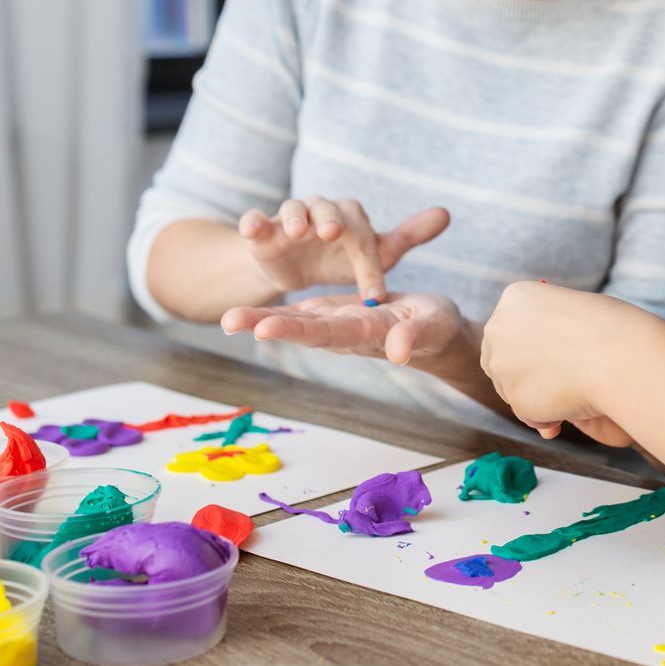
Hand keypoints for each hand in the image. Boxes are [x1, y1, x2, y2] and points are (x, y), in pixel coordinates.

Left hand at [221, 291, 464, 364]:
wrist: (434, 332)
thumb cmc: (438, 328)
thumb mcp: (433, 326)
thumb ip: (415, 336)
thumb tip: (399, 352)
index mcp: (367, 332)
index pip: (327, 332)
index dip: (297, 329)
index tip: (265, 327)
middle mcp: (344, 332)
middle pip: (301, 328)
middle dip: (265, 324)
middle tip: (229, 320)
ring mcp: (336, 326)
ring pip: (295, 322)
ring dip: (260, 321)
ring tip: (225, 319)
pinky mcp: (334, 317)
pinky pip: (300, 314)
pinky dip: (274, 313)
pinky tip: (247, 316)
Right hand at [239, 199, 448, 301]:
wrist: (299, 267)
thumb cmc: (343, 258)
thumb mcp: (376, 253)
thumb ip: (407, 235)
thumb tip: (446, 212)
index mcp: (351, 219)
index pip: (363, 238)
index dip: (369, 265)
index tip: (373, 294)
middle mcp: (320, 212)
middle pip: (326, 207)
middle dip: (328, 218)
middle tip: (331, 231)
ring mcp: (289, 218)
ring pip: (292, 208)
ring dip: (294, 216)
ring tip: (296, 230)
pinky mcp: (262, 231)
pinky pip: (255, 220)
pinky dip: (253, 221)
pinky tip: (253, 228)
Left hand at [481, 282, 664, 440]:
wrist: (619, 354)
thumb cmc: (609, 330)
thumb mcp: (569, 313)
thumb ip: (546, 331)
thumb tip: (533, 368)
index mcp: (513, 299)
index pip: (507, 331)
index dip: (530, 349)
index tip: (555, 354)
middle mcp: (498, 329)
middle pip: (500, 362)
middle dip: (525, 376)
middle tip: (560, 382)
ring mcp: (502, 365)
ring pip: (512, 391)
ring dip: (537, 397)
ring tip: (573, 390)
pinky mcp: (515, 399)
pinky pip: (528, 414)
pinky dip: (547, 417)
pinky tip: (572, 406)